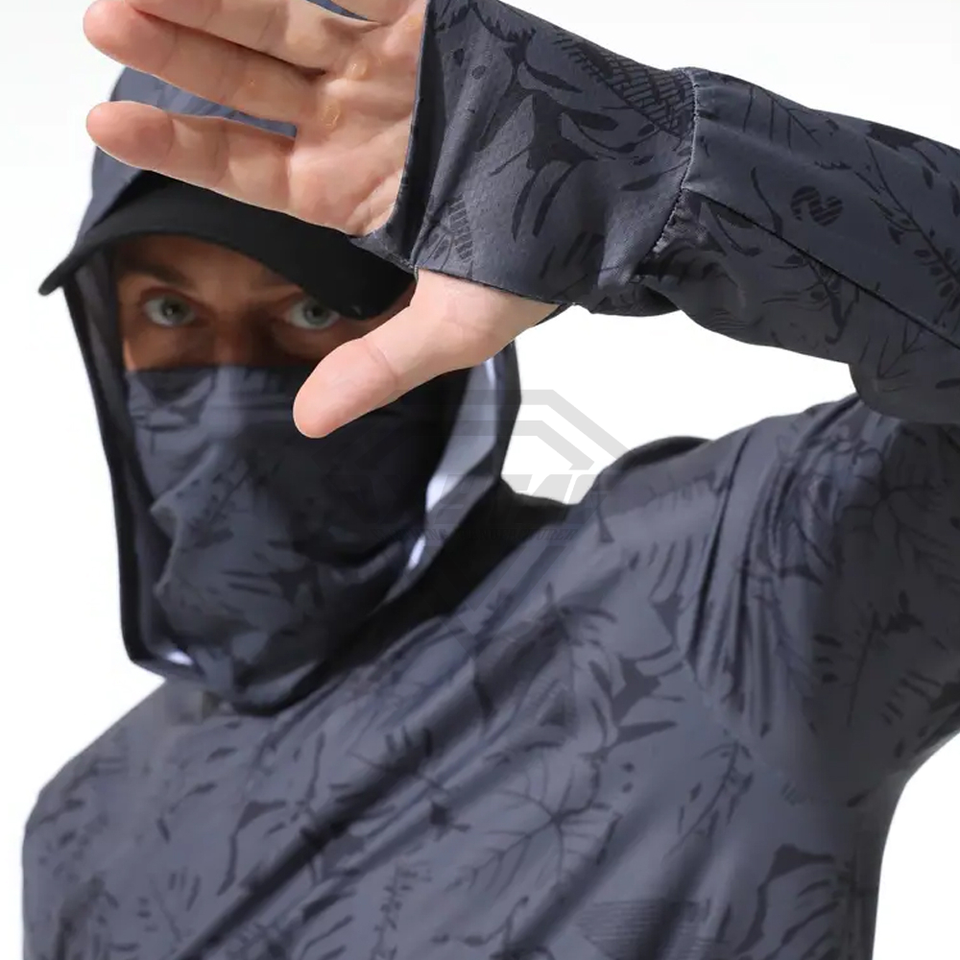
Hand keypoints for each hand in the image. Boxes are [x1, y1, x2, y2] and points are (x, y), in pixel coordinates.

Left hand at [82, 0, 553, 435]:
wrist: (627, 194)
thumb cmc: (545, 259)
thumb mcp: (452, 325)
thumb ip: (377, 364)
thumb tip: (309, 423)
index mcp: (348, 195)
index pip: (246, 168)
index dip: (178, 146)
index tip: (106, 126)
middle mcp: (355, 128)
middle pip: (248, 85)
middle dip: (179, 55)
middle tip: (105, 22)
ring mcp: (388, 71)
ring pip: (287, 23)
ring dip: (217, 0)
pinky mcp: (432, 21)